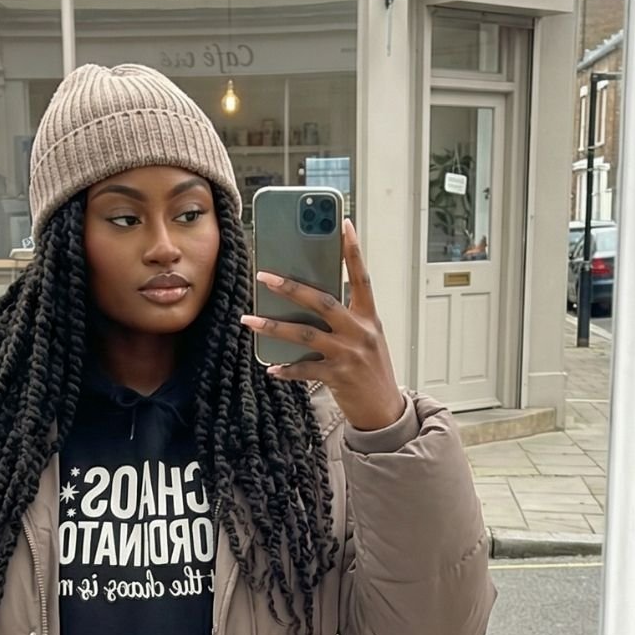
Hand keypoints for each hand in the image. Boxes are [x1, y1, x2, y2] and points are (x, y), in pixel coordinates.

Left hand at [240, 216, 405, 432]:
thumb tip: (306, 301)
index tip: (342, 223)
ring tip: (249, 320)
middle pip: (323, 301)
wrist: (385, 410)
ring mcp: (349, 355)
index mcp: (369, 317)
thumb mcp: (366, 338)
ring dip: (274, 327)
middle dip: (291, 287)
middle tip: (264, 276)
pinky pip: (304, 369)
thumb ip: (344, 319)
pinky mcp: (338, 377)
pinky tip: (270, 366)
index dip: (353, 250)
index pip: (362, 276)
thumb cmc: (372, 370)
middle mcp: (361, 332)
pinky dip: (285, 368)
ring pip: (305, 334)